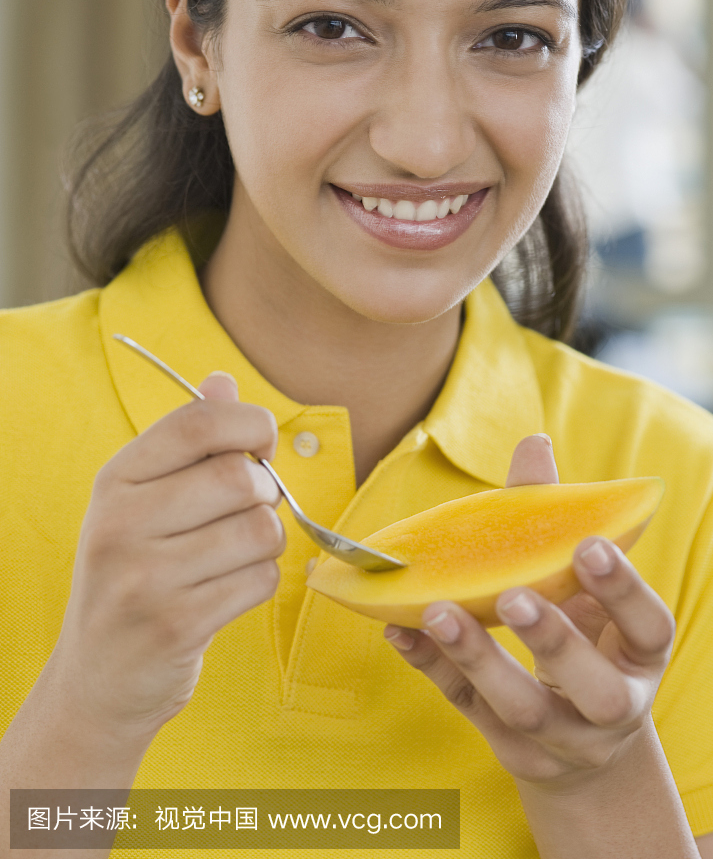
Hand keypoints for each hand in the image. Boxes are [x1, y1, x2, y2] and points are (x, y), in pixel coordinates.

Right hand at [48, 373, 283, 741]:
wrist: (99, 679)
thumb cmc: (135, 573)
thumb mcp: (143, 500)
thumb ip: (187, 440)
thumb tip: (221, 380)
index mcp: (115, 480)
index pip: (198, 421)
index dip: (250, 425)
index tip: (260, 447)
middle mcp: (120, 523)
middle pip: (238, 476)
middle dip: (263, 492)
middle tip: (248, 510)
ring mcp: (145, 578)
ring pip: (258, 529)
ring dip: (266, 542)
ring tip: (236, 555)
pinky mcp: (176, 625)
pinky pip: (260, 580)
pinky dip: (261, 582)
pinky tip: (229, 591)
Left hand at [384, 434, 674, 788]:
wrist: (589, 747)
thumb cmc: (590, 640)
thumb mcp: (589, 590)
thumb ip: (560, 520)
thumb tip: (533, 443)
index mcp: (643, 654)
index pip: (650, 626)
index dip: (624, 588)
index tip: (589, 544)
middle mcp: (614, 705)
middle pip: (595, 688)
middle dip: (554, 641)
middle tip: (513, 596)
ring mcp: (564, 740)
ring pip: (525, 710)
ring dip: (479, 660)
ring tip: (436, 611)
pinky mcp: (515, 752)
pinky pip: (470, 713)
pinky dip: (435, 670)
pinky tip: (401, 632)